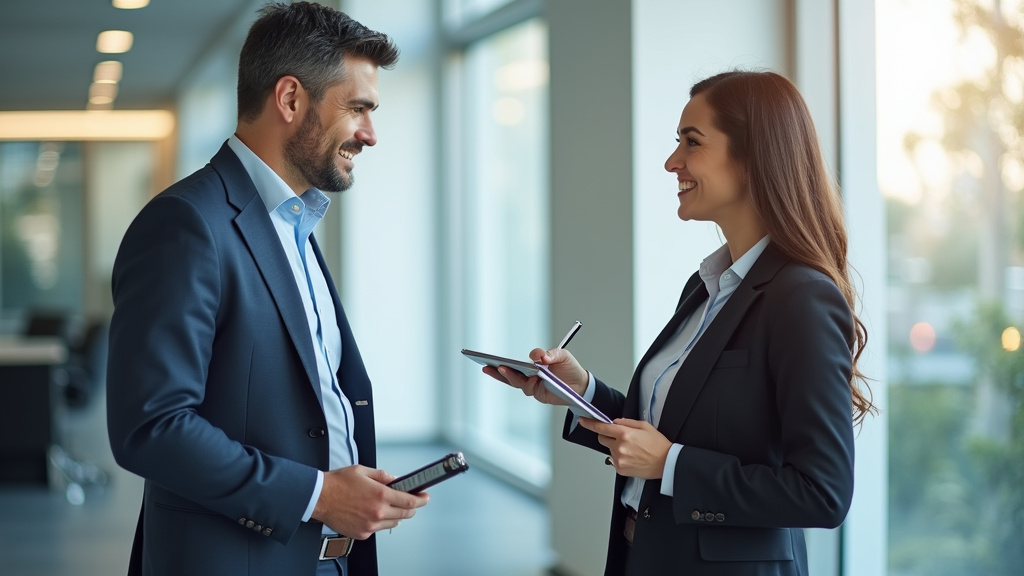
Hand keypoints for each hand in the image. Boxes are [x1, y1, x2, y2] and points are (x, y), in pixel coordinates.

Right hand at [311, 465, 428, 538]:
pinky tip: (373, 513)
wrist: (319, 498)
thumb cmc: (338, 483)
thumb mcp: (363, 471)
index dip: (421, 499)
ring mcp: (370, 525)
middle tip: (412, 501)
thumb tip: (395, 480)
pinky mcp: (362, 533)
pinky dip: (380, 521)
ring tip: (389, 505)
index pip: (410, 501)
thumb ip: (383, 476)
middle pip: (405, 514)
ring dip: (396, 515)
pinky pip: (378, 529)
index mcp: (380, 495)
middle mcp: (377, 512)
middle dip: (412, 508)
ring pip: (394, 523)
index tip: (425, 497)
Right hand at [481, 347, 588, 405]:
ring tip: (502, 367)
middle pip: (509, 375)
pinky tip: (525, 375)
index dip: (500, 364)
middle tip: (487, 365)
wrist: (582, 384)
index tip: (488, 359)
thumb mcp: (562, 356)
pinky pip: (529, 389)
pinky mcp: (540, 395)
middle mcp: (529, 377)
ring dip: (509, 375)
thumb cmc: (569, 368)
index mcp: (531, 367)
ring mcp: (533, 386)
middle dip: (497, 371)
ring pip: (517, 382)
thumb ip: (550, 354)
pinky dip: (525, 382)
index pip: (513, 366)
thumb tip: (538, 356)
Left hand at [577, 418, 671, 479]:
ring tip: (633, 450)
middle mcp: (620, 447)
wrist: (666, 463)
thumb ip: (627, 422)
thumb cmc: (658, 445)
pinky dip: (620, 458)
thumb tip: (615, 422)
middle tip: (622, 438)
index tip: (583, 421)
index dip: (590, 424)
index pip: (602, 427)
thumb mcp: (645, 426)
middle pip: (602, 439)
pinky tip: (632, 458)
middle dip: (608, 437)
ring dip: (616, 448)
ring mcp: (619, 459)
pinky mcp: (621, 469)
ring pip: (609, 450)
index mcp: (625, 434)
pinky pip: (614, 460)